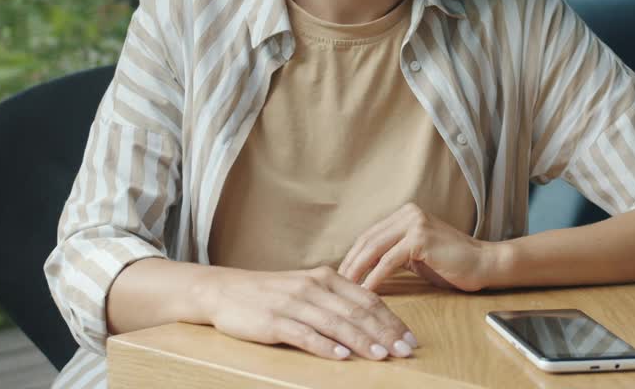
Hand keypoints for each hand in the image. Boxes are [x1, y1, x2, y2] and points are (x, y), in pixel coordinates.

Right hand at [202, 265, 417, 361]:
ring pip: (336, 323)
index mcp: (325, 277)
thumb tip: (370, 316)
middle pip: (357, 312)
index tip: (410, 338)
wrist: (224, 290)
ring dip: (362, 341)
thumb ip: (336, 299)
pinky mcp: (274, 320)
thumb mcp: (307, 288)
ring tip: (382, 355)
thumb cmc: (270, 293)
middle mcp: (313, 287)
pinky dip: (325, 346)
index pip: (368, 299)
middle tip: (405, 350)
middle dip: (385, 333)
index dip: (392, 320)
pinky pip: (305, 334)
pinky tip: (341, 356)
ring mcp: (294, 303)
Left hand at [338, 203, 498, 292]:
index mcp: (405, 214)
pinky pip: (388, 262)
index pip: (369, 235)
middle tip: (336, 286)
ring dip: (357, 272)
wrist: (483, 263)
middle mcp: (408, 213)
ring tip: (346, 290)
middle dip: (350, 265)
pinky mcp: (420, 239)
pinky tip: (366, 292)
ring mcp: (414, 224)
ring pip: (374, 249)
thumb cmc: (450, 263)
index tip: (340, 276)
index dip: (352, 257)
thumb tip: (362, 266)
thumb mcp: (415, 254)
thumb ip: (392, 253)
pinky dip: (374, 278)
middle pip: (367, 241)